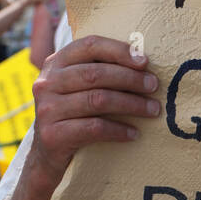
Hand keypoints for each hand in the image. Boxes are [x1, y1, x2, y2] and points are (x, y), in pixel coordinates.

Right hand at [30, 35, 159, 180]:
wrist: (48, 154)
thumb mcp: (77, 86)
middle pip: (95, 74)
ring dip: (131, 104)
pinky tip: (134, 133)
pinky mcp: (53, 135)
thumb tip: (143, 61)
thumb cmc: (73, 114)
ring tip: (152, 110)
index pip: (89, 46)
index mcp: (55, 63)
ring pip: (97, 100)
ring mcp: (47, 109)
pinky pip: (94, 128)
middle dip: (130, 79)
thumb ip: (98, 69)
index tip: (144, 62)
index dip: (119, 51)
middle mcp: (47, 82)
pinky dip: (118, 130)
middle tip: (154, 86)